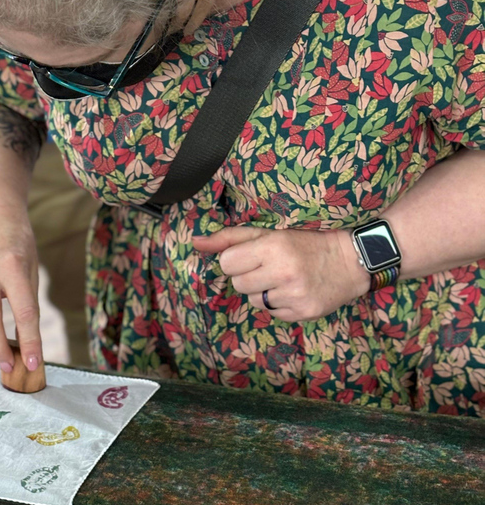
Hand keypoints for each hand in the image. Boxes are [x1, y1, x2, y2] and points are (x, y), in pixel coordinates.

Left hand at [192, 227, 370, 322]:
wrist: (351, 260)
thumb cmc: (304, 242)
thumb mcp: (268, 233)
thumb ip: (229, 238)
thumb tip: (194, 243)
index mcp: (273, 247)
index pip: (227, 263)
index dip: (236, 260)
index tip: (252, 256)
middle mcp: (284, 272)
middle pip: (238, 284)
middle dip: (248, 276)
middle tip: (269, 267)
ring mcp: (294, 295)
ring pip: (253, 301)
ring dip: (262, 292)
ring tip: (283, 279)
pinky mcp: (303, 313)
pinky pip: (271, 314)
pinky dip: (278, 304)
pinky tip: (294, 291)